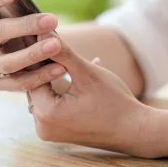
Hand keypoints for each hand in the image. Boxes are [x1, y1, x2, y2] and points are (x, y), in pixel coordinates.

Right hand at [0, 0, 67, 91]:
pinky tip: (60, 68)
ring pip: (8, 62)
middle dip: (25, 26)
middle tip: (52, 19)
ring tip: (57, 45)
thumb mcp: (4, 2)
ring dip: (33, 54)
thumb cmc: (12, 19)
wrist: (20, 51)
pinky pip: (19, 82)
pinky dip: (40, 76)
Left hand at [29, 33, 158, 157]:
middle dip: (47, 65)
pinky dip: (62, 89)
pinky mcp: (57, 133)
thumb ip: (62, 53)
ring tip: (60, 53)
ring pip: (45, 94)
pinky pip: (53, 104)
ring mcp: (49, 132)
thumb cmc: (115, 102)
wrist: (135, 131)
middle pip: (37, 86)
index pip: (32, 76)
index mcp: (46, 113)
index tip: (40, 37)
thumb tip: (40, 32)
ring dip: (55, 76)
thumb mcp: (87, 73)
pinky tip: (77, 73)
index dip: (38, 56)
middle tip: (48, 41)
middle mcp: (42, 127)